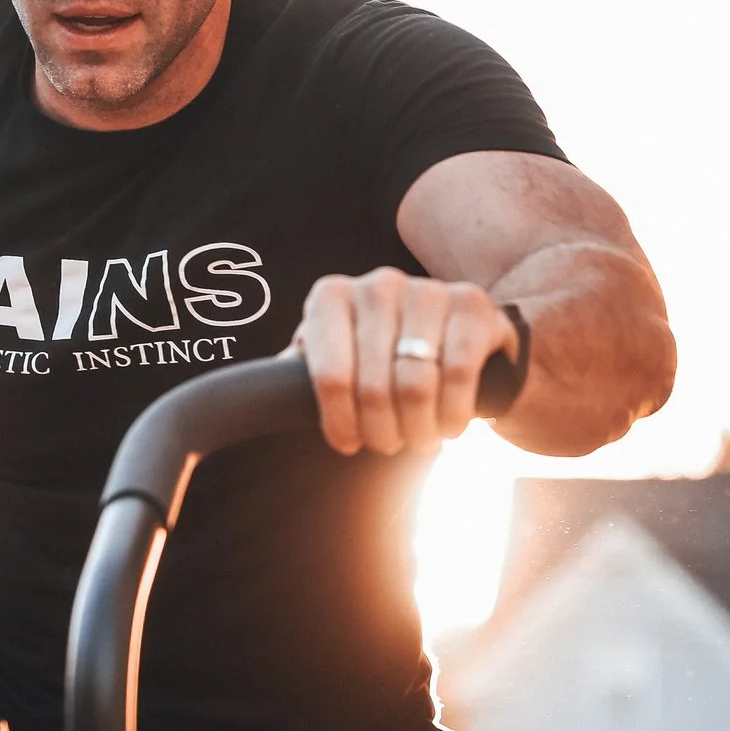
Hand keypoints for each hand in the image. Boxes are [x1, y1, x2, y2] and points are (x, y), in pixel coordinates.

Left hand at [290, 268, 519, 454]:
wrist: (459, 339)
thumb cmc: (382, 359)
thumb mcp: (337, 363)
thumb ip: (296, 378)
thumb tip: (259, 402)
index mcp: (331, 297)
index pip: (329, 377)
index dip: (339, 423)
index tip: (348, 444)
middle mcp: (376, 284)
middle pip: (372, 386)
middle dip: (380, 432)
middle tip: (388, 446)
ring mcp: (426, 288)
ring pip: (415, 384)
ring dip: (417, 429)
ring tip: (418, 440)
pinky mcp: (471, 302)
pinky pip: (457, 374)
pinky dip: (451, 414)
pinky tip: (448, 426)